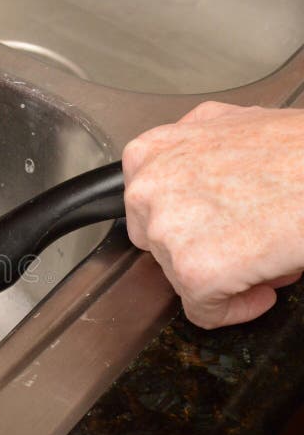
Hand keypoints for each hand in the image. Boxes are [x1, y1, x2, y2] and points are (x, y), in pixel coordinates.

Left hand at [123, 101, 303, 328]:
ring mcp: (167, 232)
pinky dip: (235, 308)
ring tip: (264, 250)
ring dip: (223, 273)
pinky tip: (262, 288)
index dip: (184, 222)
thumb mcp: (232, 123)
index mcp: (149, 154)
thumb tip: (194, 172)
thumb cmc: (300, 150)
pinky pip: (204, 311)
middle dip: (200, 247)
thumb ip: (194, 148)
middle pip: (159, 244)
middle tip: (244, 237)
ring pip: (181, 276)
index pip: (146, 208)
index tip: (211, 226)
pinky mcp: (194, 272)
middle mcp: (147, 192)